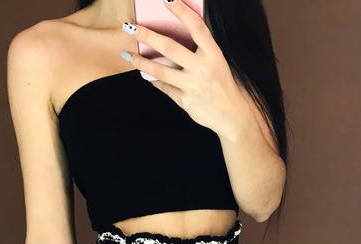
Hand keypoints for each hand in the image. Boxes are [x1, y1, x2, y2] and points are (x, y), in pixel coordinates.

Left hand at [120, 0, 247, 138]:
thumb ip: (200, 49)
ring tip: (127, 55)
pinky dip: (155, 80)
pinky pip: (165, 88)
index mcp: (213, 54)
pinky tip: (146, 74)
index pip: (197, 28)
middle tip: (130, 27)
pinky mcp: (186, 101)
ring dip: (141, 62)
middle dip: (148, 36)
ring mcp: (193, 86)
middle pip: (170, 48)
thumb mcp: (217, 62)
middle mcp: (203, 69)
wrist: (233, 115)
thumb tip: (175, 33)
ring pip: (161, 71)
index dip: (182, 12)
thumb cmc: (223, 84)